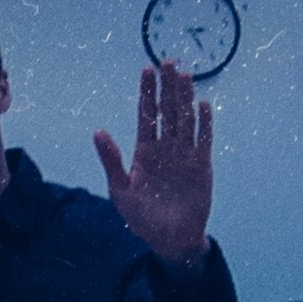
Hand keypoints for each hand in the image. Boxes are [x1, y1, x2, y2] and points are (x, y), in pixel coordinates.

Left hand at [100, 59, 219, 277]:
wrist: (169, 239)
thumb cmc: (141, 218)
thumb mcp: (120, 190)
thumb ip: (111, 160)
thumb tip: (98, 131)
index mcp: (144, 151)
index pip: (146, 115)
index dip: (147, 93)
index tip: (147, 70)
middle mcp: (165, 148)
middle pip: (167, 110)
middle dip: (168, 87)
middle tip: (168, 62)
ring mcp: (184, 154)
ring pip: (185, 119)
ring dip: (186, 98)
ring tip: (185, 76)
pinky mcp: (201, 165)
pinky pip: (203, 139)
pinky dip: (204, 123)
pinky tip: (203, 105)